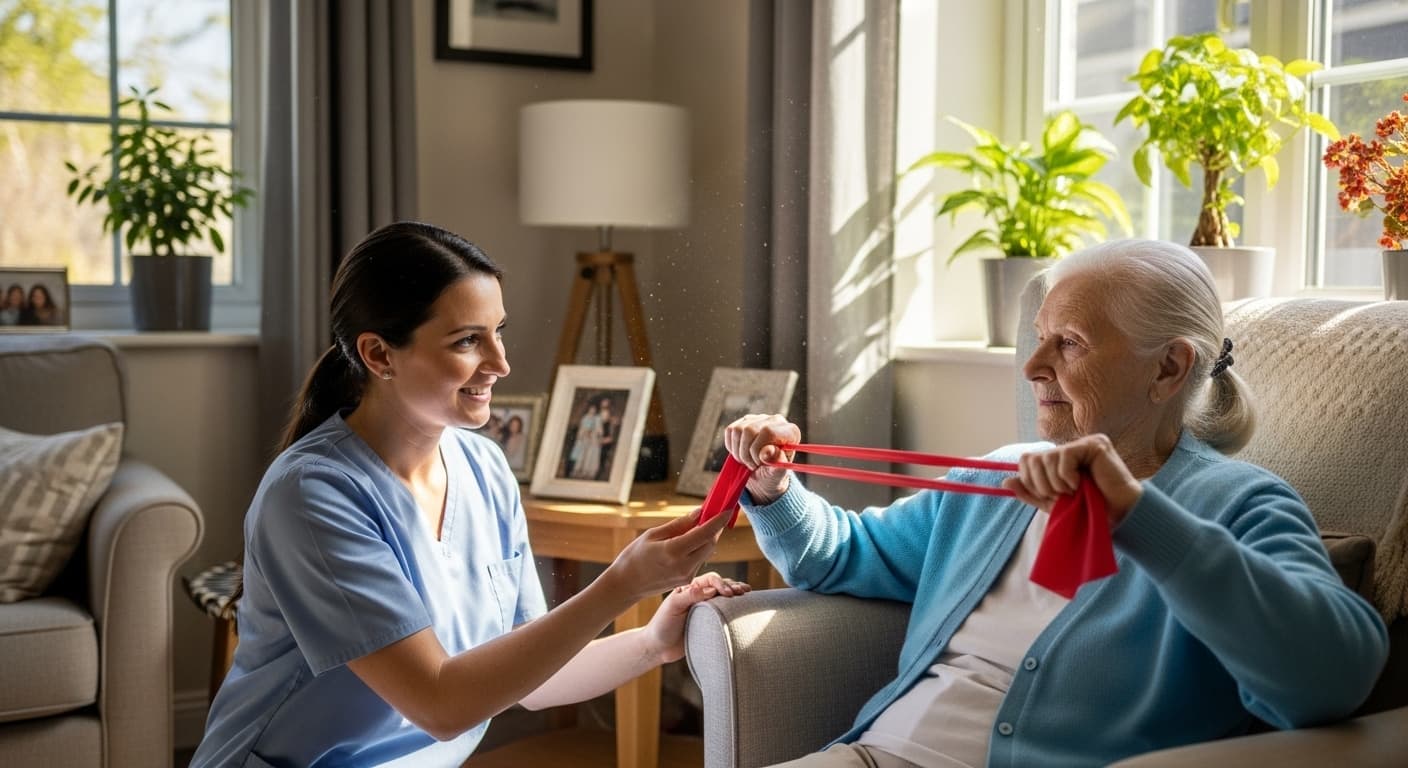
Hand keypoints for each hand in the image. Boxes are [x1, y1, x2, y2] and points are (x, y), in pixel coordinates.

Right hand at [601, 506, 730, 603]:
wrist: (626, 585)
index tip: (728, 509)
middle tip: (710, 514)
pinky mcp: (687, 581)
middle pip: (710, 543)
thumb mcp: (652, 535)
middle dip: (714, 528)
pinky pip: (699, 560)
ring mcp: (687, 575)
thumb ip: (679, 524)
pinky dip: (698, 548)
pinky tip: (687, 542)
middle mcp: (684, 565)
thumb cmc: (634, 556)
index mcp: (674, 551)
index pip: (705, 533)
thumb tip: (699, 513)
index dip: (718, 520)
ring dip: (706, 538)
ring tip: (695, 527)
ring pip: (706, 552)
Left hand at [642, 571, 751, 662]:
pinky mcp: (710, 622)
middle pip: (721, 585)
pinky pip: (725, 612)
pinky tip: (744, 605)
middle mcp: (699, 596)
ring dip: (736, 593)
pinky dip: (735, 607)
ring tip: (747, 593)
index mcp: (690, 588)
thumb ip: (689, 596)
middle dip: (733, 586)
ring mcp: (706, 609)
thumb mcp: (672, 607)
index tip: (728, 593)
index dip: (721, 584)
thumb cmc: (662, 625)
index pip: (710, 580)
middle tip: (743, 591)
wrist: (659, 648)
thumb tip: (710, 589)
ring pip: (725, 597)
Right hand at [723, 413, 800, 503]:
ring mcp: (759, 419)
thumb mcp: (777, 474)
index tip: (759, 463)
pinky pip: (730, 430)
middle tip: (753, 466)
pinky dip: (732, 447)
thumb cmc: (773, 475)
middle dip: (747, 453)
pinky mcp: (744, 421)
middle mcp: (776, 421)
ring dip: (739, 452)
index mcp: (790, 432)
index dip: (758, 449)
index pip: (768, 431)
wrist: (763, 476)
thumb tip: (767, 451)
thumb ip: (776, 463)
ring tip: (748, 461)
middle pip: (750, 430)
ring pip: (738, 430)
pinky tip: (742, 453)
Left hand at [1001, 433, 1143, 525]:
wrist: (1119, 516)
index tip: (1046, 496)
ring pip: (1046, 457)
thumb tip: (1005, 480)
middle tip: (1060, 495)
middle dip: (1041, 484)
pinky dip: (1067, 476)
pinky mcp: (1095, 444)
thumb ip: (1030, 492)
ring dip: (1055, 483)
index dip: (1029, 480)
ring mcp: (1082, 444)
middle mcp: (1069, 448)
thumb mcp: (1053, 504)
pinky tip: (1080, 484)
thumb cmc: (1089, 510)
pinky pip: (1064, 456)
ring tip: (1072, 492)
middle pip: (1032, 458)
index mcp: (1058, 460)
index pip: (1027, 460)